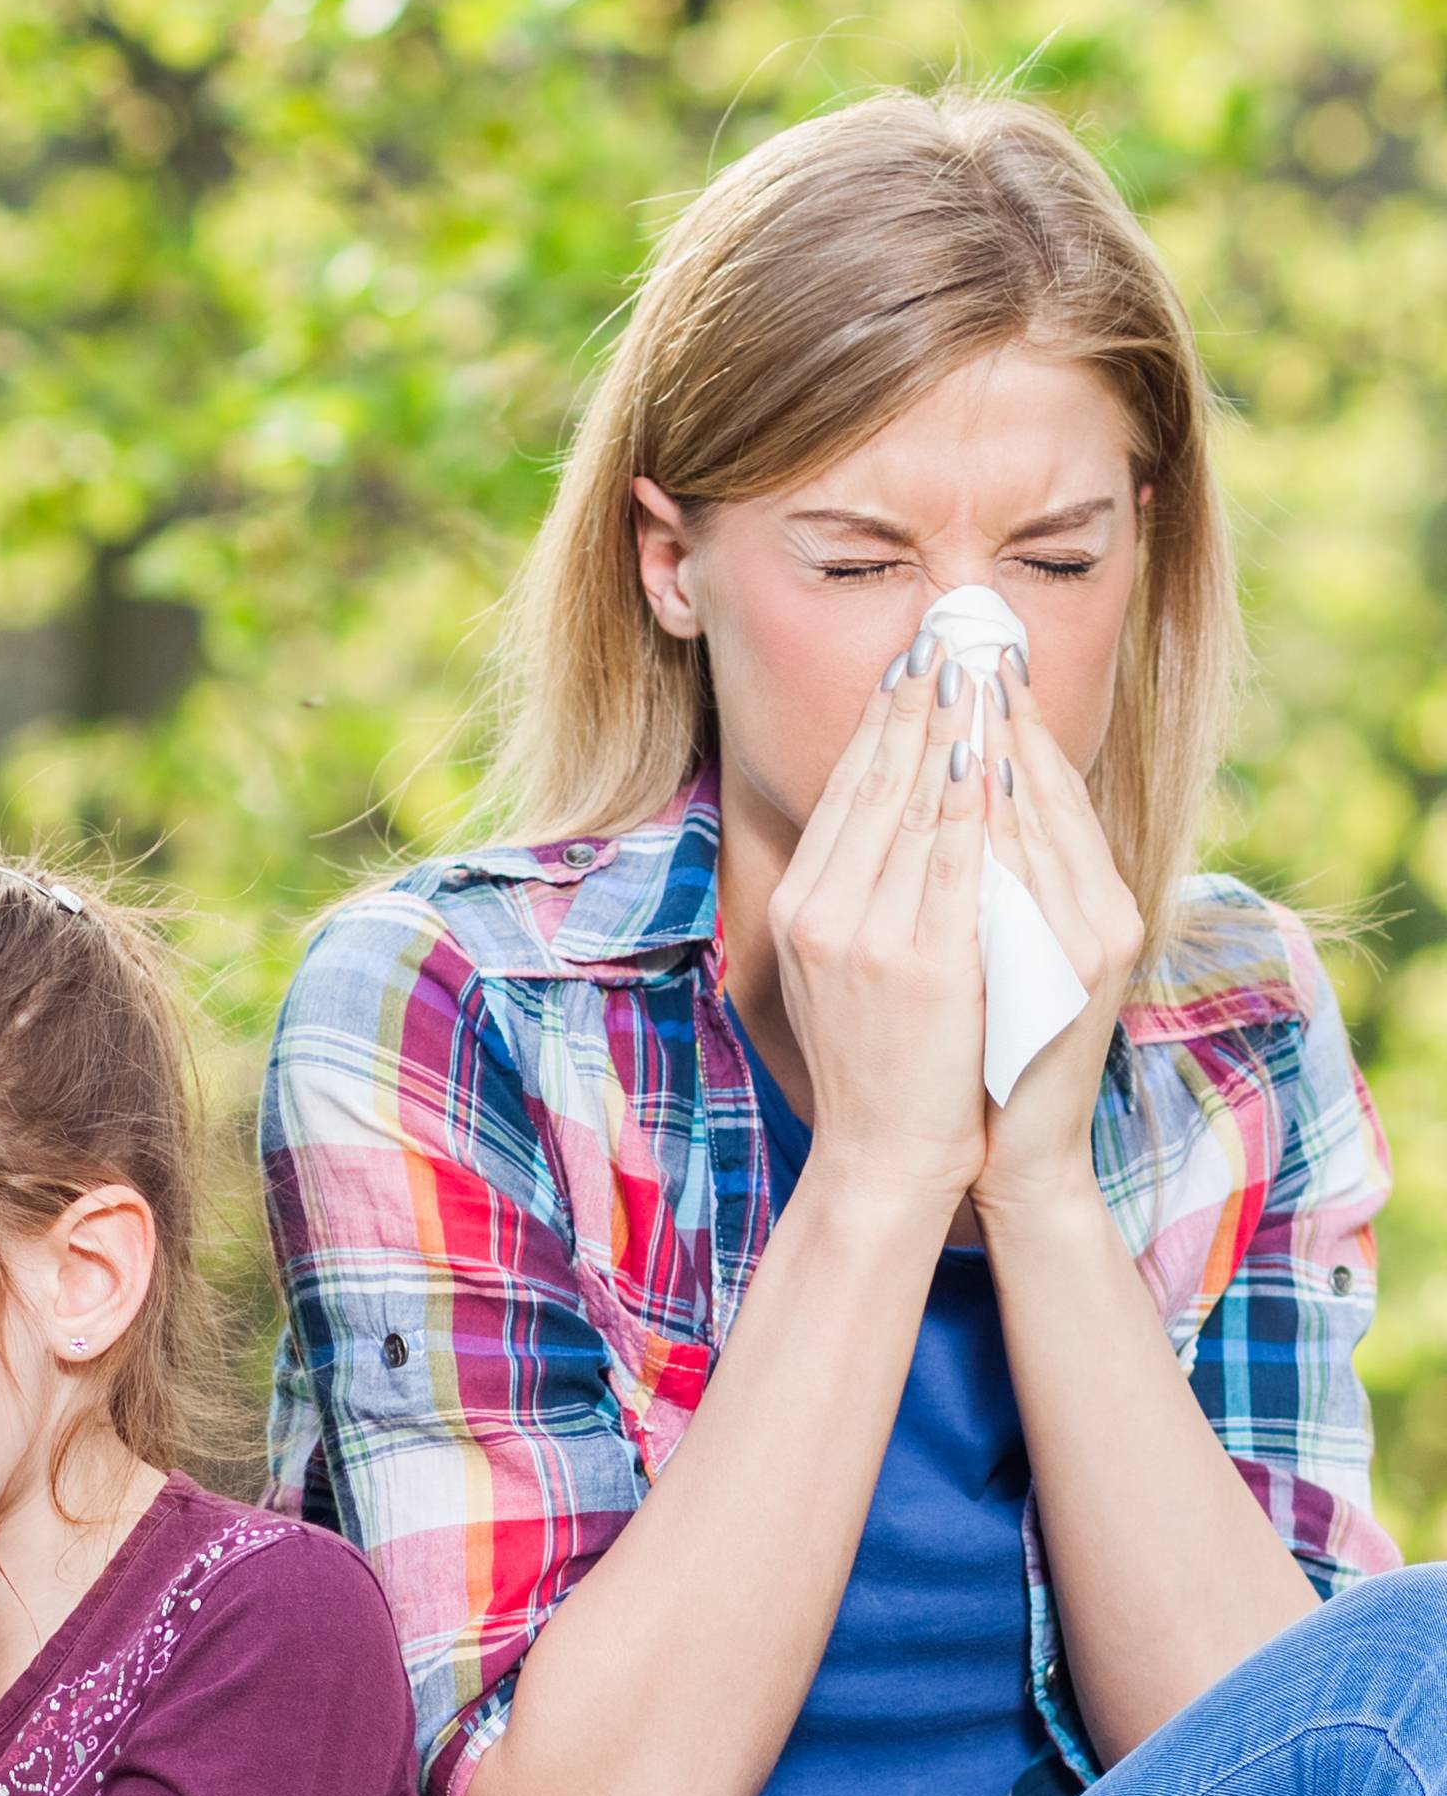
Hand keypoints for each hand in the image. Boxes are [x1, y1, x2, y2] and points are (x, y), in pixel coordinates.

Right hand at [767, 637, 988, 1216]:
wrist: (884, 1160)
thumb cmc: (876, 1068)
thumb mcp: (839, 973)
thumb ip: (855, 898)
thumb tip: (886, 818)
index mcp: (802, 908)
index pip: (847, 792)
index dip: (884, 720)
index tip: (917, 662)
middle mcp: (824, 913)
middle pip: (876, 783)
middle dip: (918, 703)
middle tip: (953, 634)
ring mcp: (872, 938)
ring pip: (915, 810)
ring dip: (951, 731)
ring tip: (980, 671)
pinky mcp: (926, 966)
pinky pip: (954, 865)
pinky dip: (973, 805)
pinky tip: (993, 757)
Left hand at [974, 655, 1144, 1224]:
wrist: (1011, 1152)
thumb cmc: (993, 1053)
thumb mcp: (999, 955)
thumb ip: (994, 886)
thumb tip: (961, 803)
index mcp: (1091, 900)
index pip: (1050, 790)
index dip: (1018, 721)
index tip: (980, 656)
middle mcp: (1104, 910)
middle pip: (1053, 791)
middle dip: (1009, 714)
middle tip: (972, 640)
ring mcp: (1097, 938)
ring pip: (1049, 821)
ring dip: (1009, 746)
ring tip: (973, 680)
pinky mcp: (1081, 971)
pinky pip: (1037, 878)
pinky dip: (1010, 822)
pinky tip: (985, 771)